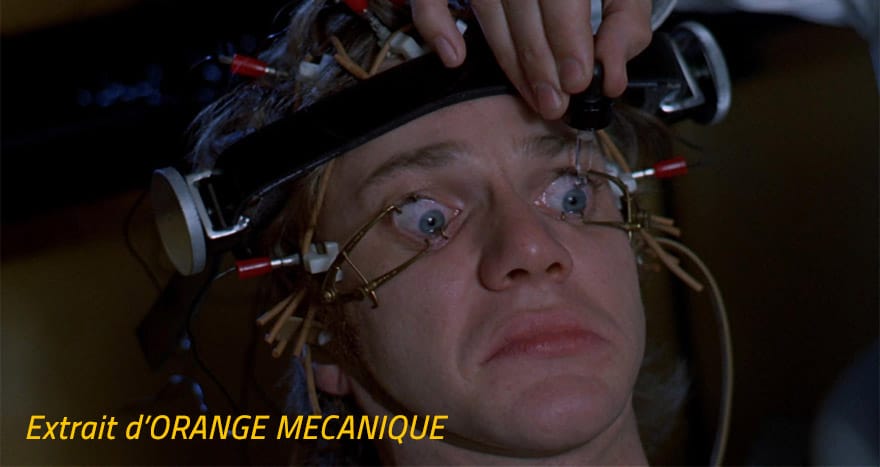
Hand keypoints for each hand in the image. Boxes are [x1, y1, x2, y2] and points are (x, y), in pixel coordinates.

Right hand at [411, 0, 652, 119]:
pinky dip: (434, 24)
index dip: (566, 38)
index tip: (577, 80)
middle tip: (554, 103)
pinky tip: (456, 57)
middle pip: (519, 4)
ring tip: (533, 99)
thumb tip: (612, 77)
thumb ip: (625, 23)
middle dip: (538, 61)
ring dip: (508, 60)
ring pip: (485, 9)